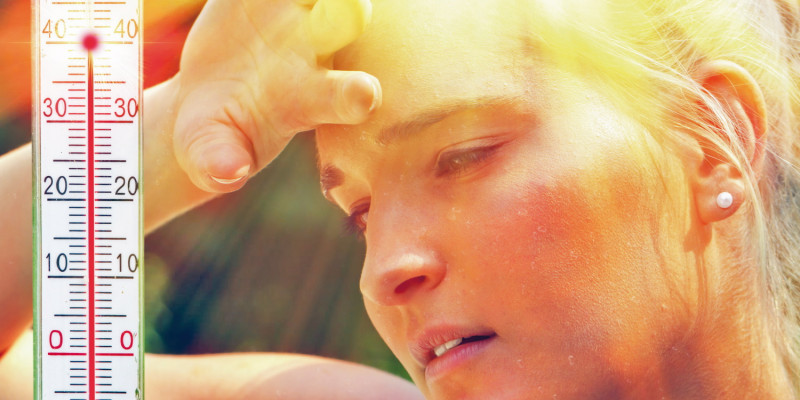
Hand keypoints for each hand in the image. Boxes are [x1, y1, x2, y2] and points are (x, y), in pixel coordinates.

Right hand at [173, 0, 379, 191]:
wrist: (206, 96)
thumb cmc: (217, 135)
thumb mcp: (207, 152)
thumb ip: (216, 161)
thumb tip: (228, 172)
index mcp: (308, 98)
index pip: (341, 97)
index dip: (352, 95)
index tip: (365, 95)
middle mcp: (314, 48)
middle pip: (343, 19)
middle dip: (349, 8)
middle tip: (353, 4)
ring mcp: (294, 10)